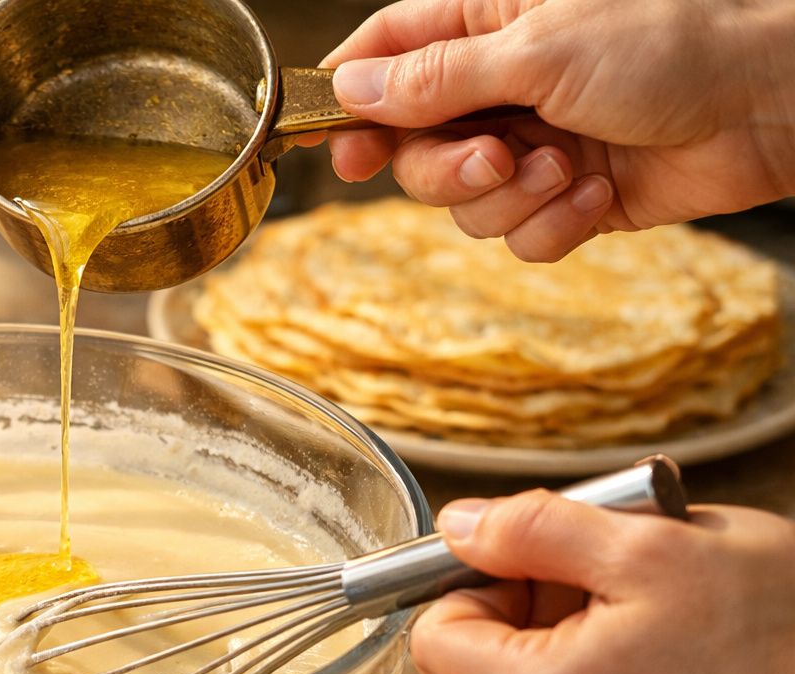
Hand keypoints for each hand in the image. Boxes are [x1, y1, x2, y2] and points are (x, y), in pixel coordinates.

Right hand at [318, 0, 794, 260]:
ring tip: (565, 168)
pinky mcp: (565, 197)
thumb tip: (352, 91)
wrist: (767, 103)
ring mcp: (530, 143)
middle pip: (412, 148)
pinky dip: (550, 225)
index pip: (384, 53)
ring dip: (509, 199)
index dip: (350, 100)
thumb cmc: (672, 43)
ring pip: (461, 203)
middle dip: (445, 169)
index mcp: (485, 24)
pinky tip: (594, 193)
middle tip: (493, 158)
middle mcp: (499, 86)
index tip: (334, 144)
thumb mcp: (539, 51)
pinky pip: (516, 237)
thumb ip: (436, 78)